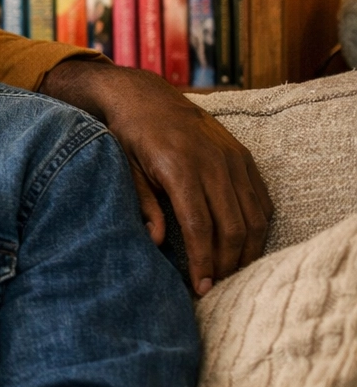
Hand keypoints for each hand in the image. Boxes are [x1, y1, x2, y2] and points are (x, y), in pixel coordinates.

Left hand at [39, 59, 271, 292]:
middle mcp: (213, 164)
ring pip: (253, 216)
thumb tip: (157, 242)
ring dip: (246, 250)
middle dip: (226, 263)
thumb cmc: (129, 137)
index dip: (203, 261)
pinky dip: (258, 226)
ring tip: (231, 273)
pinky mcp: (243, 156)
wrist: (146, 98)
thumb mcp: (125, 170)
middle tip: (214, 288)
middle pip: (232, 226)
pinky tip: (245, 245)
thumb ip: (143, 205)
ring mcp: (233, 159)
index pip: (200, 226)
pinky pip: (261, 198)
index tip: (200, 287)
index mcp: (180, 168)